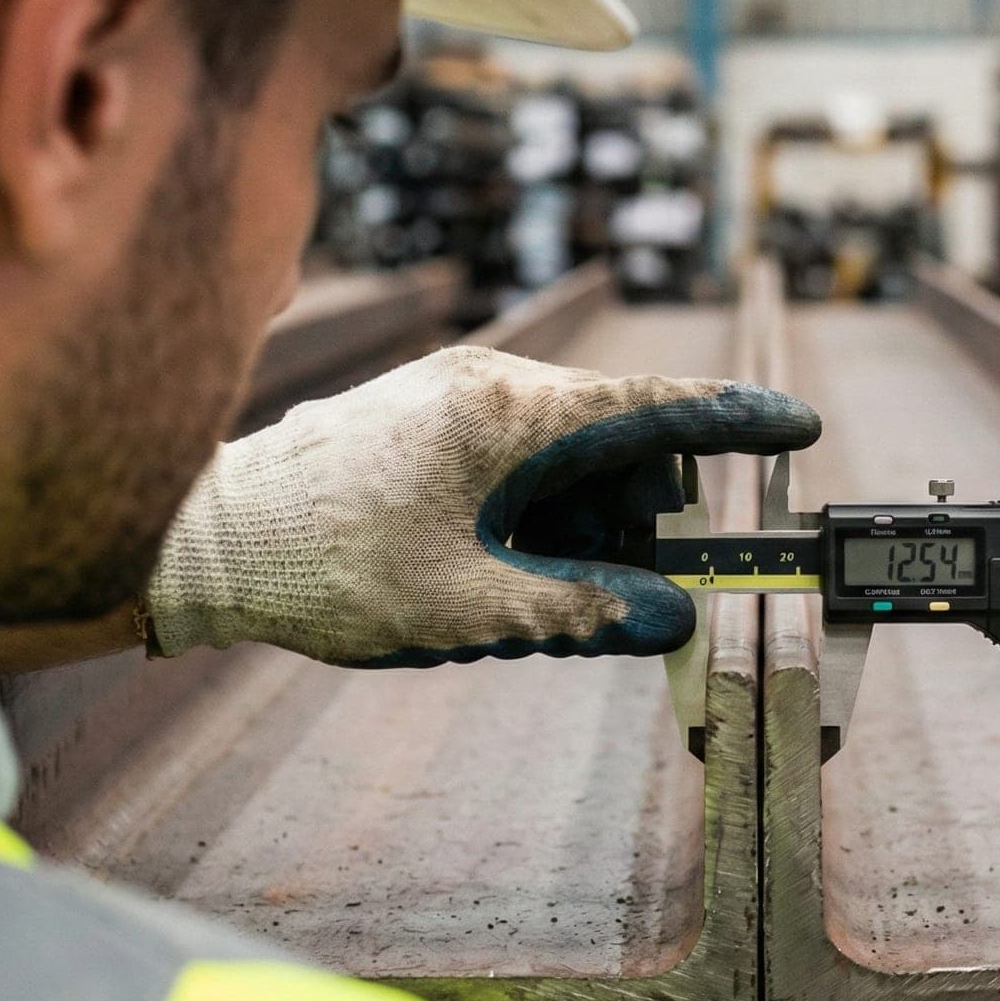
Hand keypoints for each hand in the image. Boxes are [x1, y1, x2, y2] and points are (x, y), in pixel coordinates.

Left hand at [143, 346, 820, 665]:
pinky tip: (485, 563)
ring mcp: (455, 392)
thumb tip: (670, 618)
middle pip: (617, 445)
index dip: (737, 422)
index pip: (655, 408)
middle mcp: (489, 383)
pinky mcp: (429, 411)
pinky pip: (520, 454)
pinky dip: (532, 509)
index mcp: (508, 416)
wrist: (200, 541)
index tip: (799, 426)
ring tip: (512, 592)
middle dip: (632, 521)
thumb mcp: (466, 608)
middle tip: (599, 599)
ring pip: (569, 455)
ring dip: (576, 525)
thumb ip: (579, 610)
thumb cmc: (323, 570)